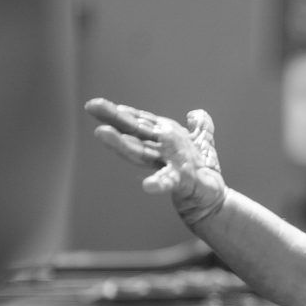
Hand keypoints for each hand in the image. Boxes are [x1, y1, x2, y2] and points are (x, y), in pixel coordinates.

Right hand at [85, 98, 226, 224]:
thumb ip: (199, 128)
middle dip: (115, 119)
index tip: (99, 104)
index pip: (142, 123)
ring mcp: (169, 167)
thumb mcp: (203, 146)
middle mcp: (161, 153)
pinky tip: (148, 186)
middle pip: (135, 133)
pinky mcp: (182, 183)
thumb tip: (196, 113)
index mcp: (165, 141)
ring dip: (122, 144)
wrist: (213, 201)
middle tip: (92, 106)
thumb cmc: (202, 175)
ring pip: (142, 153)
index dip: (124, 113)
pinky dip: (159, 183)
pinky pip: (170, 181)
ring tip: (102, 132)